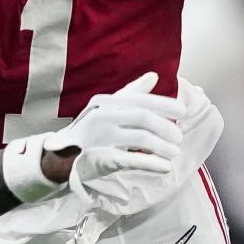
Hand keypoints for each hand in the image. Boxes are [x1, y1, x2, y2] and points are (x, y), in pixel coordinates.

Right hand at [44, 71, 182, 180]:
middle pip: (143, 118)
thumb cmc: (89, 130)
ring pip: (141, 139)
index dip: (164, 105)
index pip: (140, 100)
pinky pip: (132, 160)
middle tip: (178, 136)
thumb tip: (154, 76)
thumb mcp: (107, 107)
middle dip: (165, 127)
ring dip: (162, 146)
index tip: (182, 111)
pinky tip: (165, 167)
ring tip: (174, 152)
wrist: (61, 155)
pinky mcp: (103, 159)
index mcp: (107, 102)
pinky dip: (151, 163)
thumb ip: (131, 93)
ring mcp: (102, 138)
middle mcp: (103, 117)